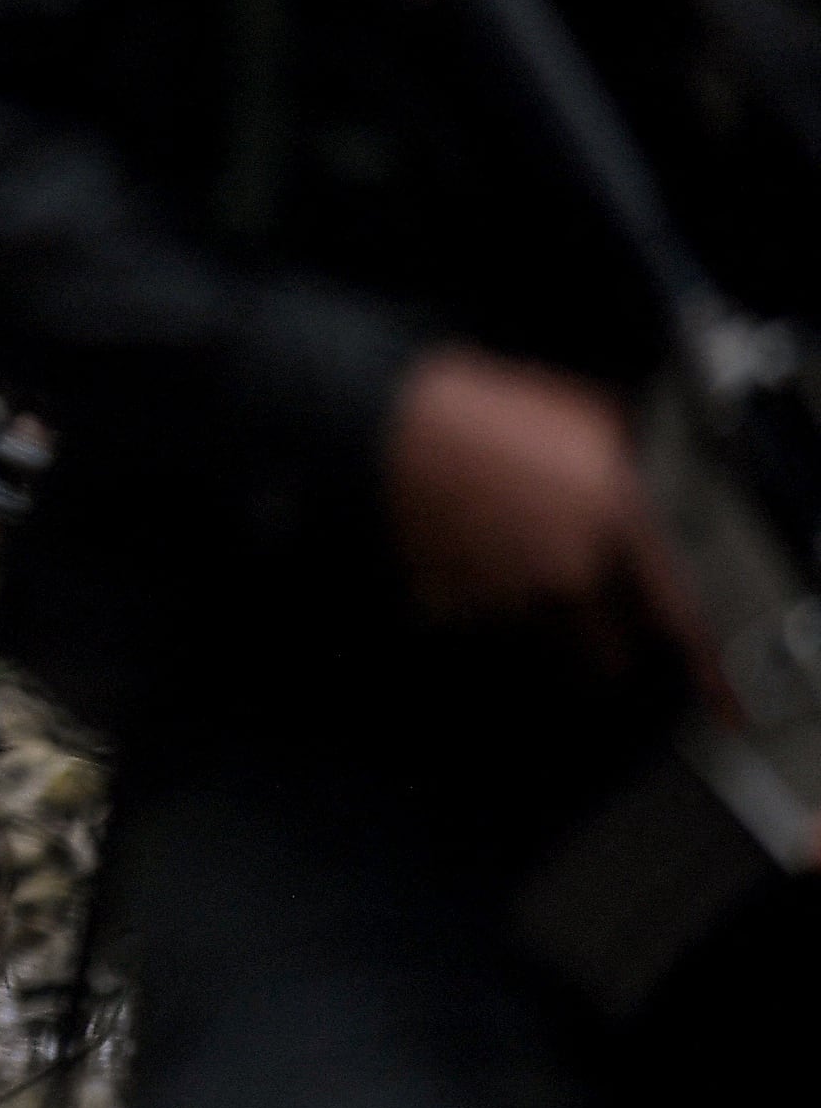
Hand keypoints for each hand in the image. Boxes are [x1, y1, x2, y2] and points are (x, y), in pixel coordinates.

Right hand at [386, 346, 727, 707]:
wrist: (394, 424)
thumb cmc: (484, 413)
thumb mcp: (587, 420)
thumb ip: (624, 472)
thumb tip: (633, 492)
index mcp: (614, 523)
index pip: (674, 613)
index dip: (700, 662)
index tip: (713, 693)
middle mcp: (565, 574)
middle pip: (600, 656)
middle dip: (598, 649)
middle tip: (589, 635)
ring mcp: (505, 594)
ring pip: (534, 631)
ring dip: (526, 608)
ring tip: (502, 556)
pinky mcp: (449, 602)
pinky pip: (472, 613)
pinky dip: (470, 593)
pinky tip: (460, 547)